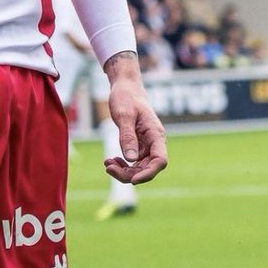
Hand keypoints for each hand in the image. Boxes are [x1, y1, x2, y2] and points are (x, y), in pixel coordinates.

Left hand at [103, 52, 167, 184]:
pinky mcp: (138, 145)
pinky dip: (122, 164)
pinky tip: (110, 161)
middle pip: (148, 167)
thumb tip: (130, 159)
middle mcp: (154, 142)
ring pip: (139, 167)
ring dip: (124, 170)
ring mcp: (146, 145)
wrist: (125, 87)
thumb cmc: (126, 97)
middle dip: (130, 173)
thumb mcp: (124, 115)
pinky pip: (132, 161)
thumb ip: (127, 136)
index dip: (149, 173)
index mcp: (155, 134)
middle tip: (109, 168)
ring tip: (107, 164)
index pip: (160, 160)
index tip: (133, 180)